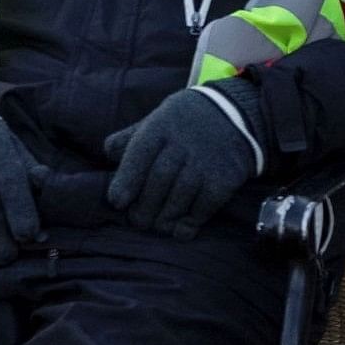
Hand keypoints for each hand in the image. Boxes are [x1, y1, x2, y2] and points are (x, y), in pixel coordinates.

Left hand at [104, 82, 260, 236]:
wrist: (236, 114)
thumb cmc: (185, 122)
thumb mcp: (157, 119)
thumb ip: (130, 138)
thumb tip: (108, 154)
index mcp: (160, 127)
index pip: (139, 156)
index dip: (126, 182)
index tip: (118, 202)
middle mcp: (183, 144)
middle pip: (158, 180)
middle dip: (144, 207)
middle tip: (138, 221)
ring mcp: (206, 162)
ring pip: (180, 196)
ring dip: (165, 217)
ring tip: (158, 226)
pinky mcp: (225, 178)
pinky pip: (205, 205)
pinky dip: (191, 221)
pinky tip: (181, 229)